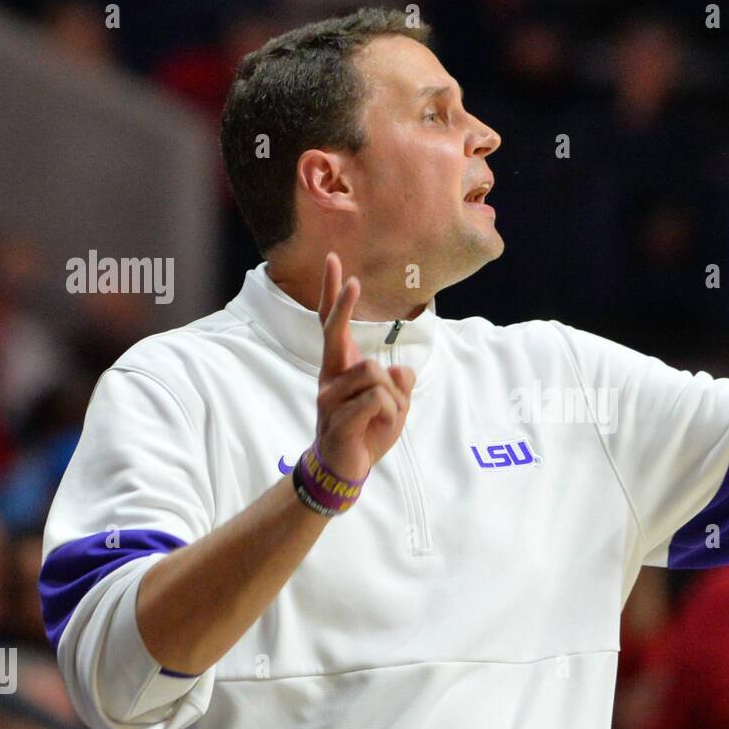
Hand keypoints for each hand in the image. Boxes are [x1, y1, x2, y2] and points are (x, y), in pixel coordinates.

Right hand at [315, 251, 415, 480]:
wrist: (345, 468)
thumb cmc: (367, 431)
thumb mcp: (395, 403)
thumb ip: (400, 382)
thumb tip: (399, 369)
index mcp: (340, 368)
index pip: (331, 323)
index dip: (332, 294)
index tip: (334, 261)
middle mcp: (329, 377)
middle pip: (334, 332)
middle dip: (343, 305)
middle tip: (353, 282)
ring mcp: (330, 397)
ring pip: (375, 374)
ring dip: (394, 397)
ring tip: (386, 417)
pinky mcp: (338, 418)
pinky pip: (376, 400)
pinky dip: (391, 412)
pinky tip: (380, 426)